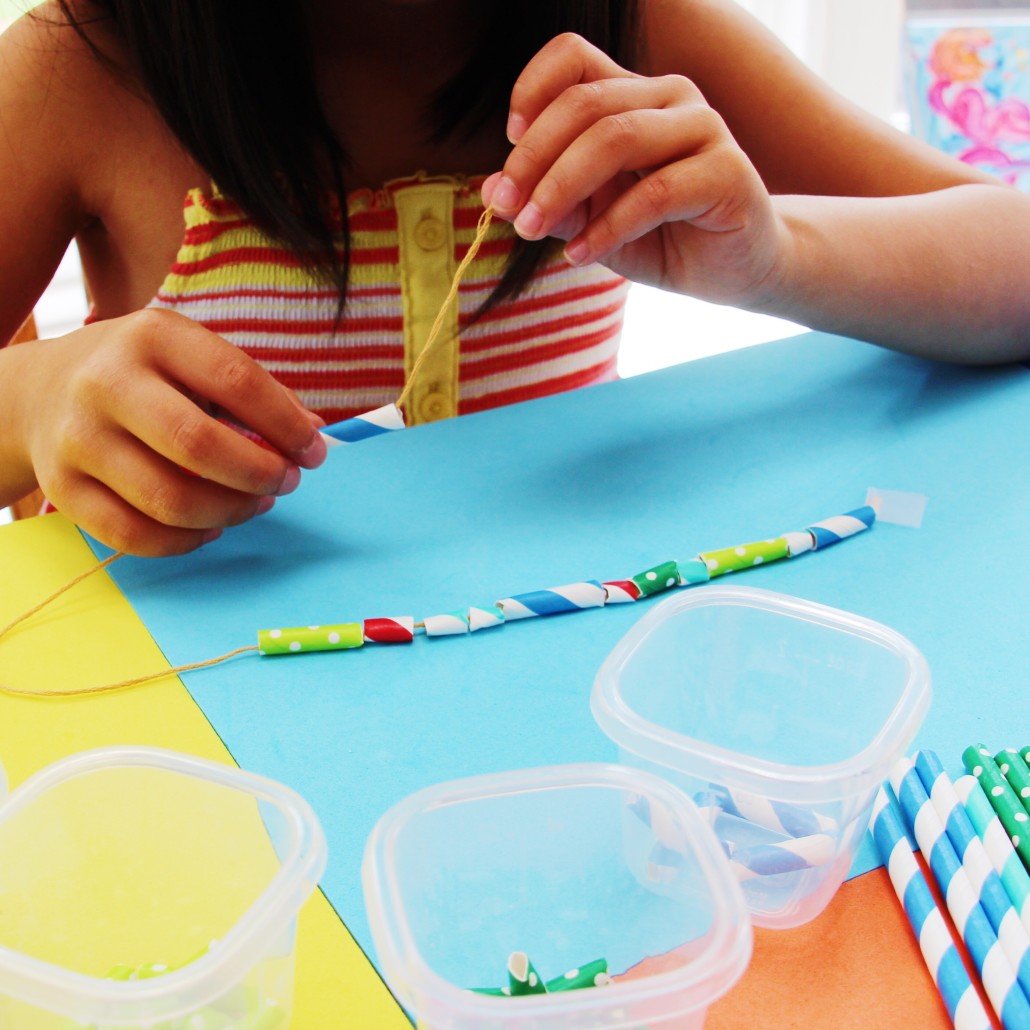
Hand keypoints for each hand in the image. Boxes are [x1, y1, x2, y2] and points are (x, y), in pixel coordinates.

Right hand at [10, 309, 325, 555]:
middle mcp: (107, 383)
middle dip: (260, 474)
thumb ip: (254, 391)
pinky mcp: (65, 490)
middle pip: (200, 446)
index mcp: (153, 337)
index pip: (236, 381)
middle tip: (286, 482)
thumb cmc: (143, 375)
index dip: (286, 424)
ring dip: (231, 512)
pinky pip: (135, 536)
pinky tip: (212, 526)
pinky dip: (187, 541)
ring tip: (255, 503)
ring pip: (170, 500)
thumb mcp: (192, 358)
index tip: (314, 452)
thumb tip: (313, 433)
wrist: (40, 392)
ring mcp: (80, 440)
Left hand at [482, 33, 785, 306]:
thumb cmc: (665, 237)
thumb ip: (553, 203)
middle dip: (533, 158)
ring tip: (533, 229)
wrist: (738, 269)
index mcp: (635, 96)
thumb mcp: (595, 222)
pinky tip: (581, 254)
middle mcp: (670, 99)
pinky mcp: (727, 173)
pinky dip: (607, 227)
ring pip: (616, 137)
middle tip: (506, 206)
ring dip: (562, 187)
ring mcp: (704, 129)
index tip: (509, 142)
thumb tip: (490, 190)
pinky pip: (654, 193)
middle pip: (585, 104)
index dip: (532, 90)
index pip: (574, 59)